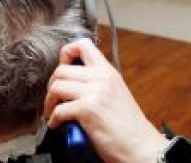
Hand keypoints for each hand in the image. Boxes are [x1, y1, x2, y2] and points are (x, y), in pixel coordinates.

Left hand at [44, 38, 168, 162]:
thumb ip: (97, 83)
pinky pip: (58, 109)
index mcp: (108, 72)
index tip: (62, 67)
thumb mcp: (116, 93)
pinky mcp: (88, 110)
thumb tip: (74, 83)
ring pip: (56, 86)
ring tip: (52, 111)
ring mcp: (94, 92)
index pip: (83, 45)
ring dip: (48, 101)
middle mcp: (101, 78)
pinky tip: (57, 124)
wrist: (141, 146)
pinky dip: (53, 119)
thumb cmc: (129, 127)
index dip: (66, 53)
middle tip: (54, 97)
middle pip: (61, 68)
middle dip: (51, 84)